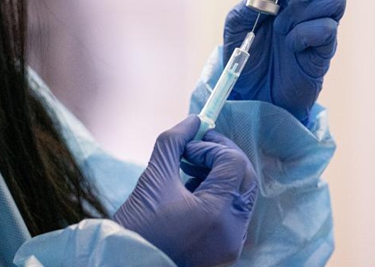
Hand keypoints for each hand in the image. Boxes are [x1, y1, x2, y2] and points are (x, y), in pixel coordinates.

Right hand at [113, 116, 256, 266]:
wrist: (129, 262)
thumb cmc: (138, 226)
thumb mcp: (153, 178)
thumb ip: (174, 143)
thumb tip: (193, 121)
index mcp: (218, 212)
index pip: (233, 163)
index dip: (212, 147)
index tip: (187, 147)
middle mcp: (233, 230)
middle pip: (244, 178)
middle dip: (221, 157)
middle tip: (195, 149)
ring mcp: (231, 243)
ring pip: (240, 195)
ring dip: (220, 176)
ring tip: (188, 171)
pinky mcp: (225, 250)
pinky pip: (233, 214)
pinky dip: (218, 196)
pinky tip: (191, 193)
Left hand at [223, 0, 345, 121]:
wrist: (253, 97)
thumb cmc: (247, 59)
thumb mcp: (234, 30)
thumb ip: (242, 11)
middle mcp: (306, 5)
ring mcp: (318, 25)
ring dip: (304, 8)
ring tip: (281, 27)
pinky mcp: (324, 50)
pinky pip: (328, 29)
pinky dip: (306, 32)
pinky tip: (291, 45)